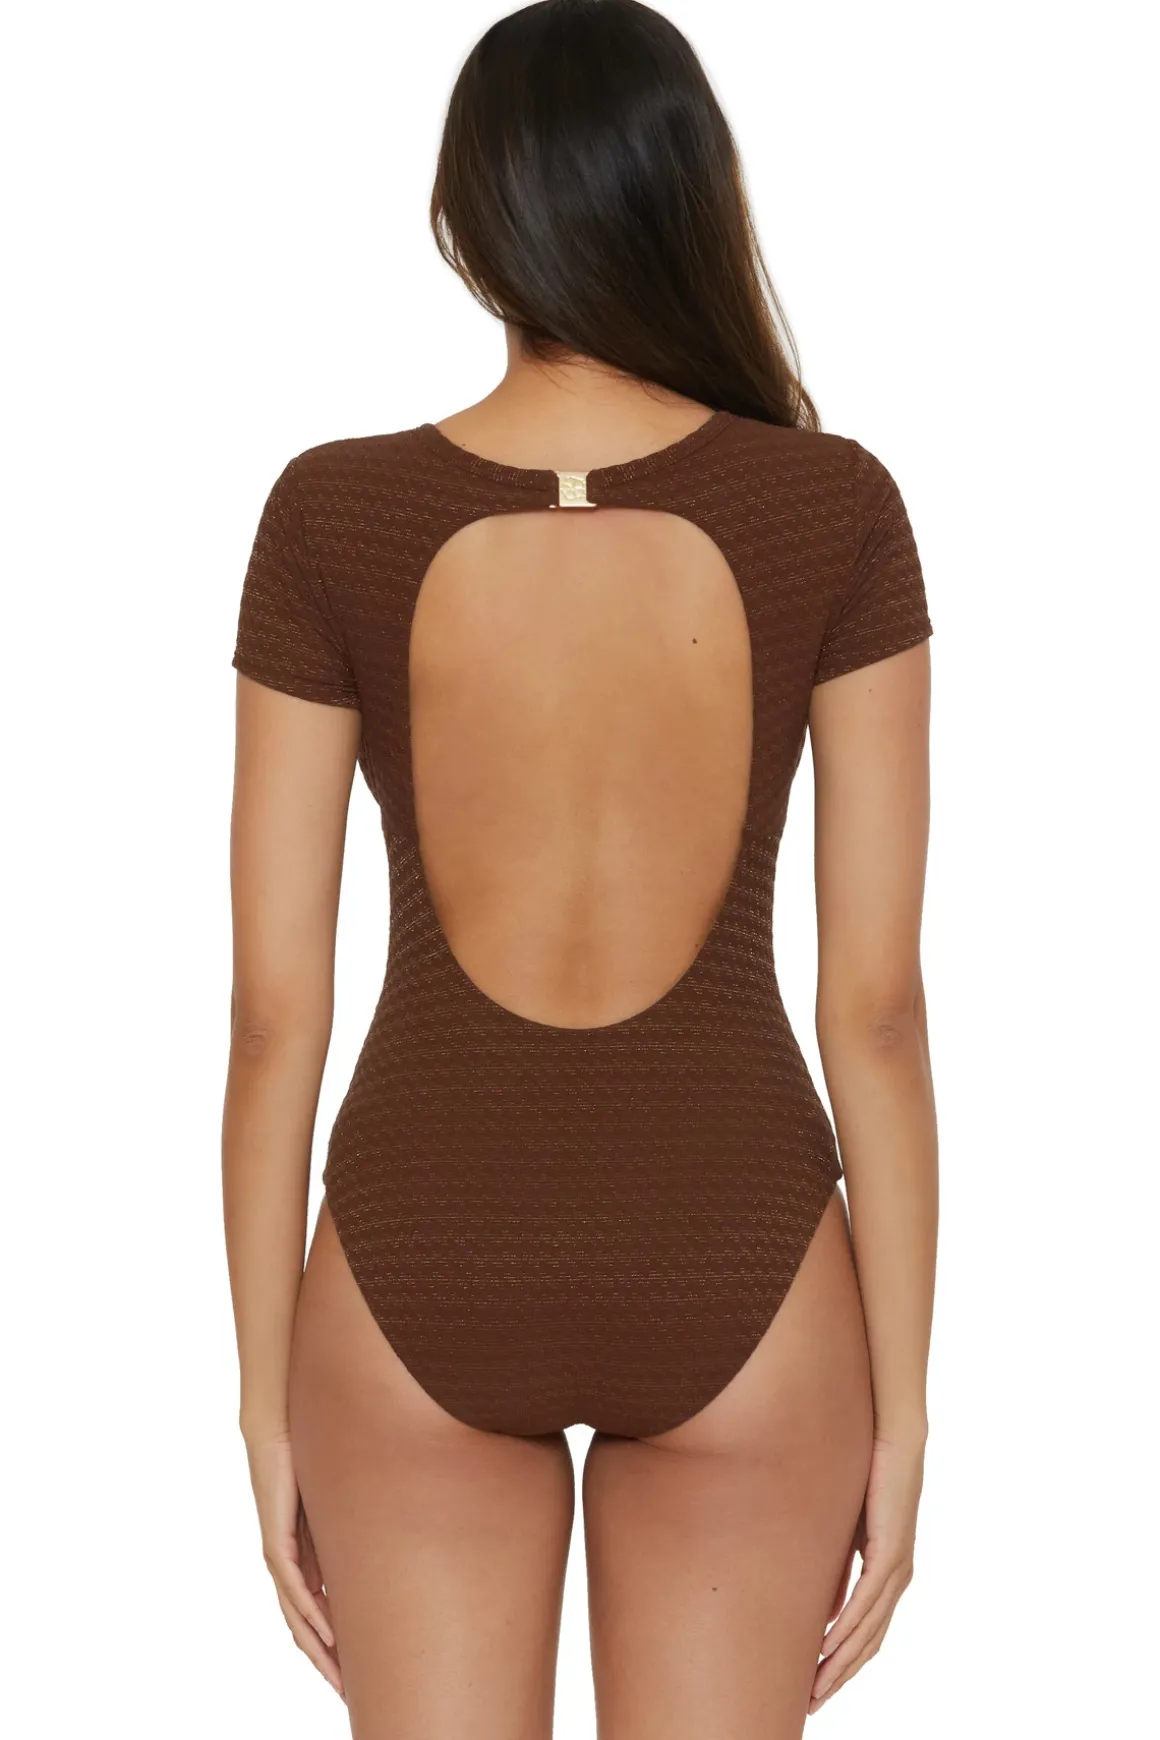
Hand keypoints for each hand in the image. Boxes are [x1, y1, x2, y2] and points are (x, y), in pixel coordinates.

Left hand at [245, 1430, 344, 1700]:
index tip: (357, 1674)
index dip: (336, 1648)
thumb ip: (358, 1527)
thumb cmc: (312, 1456)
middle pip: (306, 1629)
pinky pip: (295, 1590)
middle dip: (328, 1665)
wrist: (279, 1427)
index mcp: (304, 1559)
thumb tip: (396, 1542)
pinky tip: (327, 1636)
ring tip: (340, 1681)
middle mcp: (288, 1566)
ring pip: (298, 1619)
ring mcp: (280, 1557)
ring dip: (319, 1653)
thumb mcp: (343, 1503)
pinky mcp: (276, 1543)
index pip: (319, 1616)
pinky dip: (311, 1616)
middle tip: (350, 1696)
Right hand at [809, 1432, 924, 1712]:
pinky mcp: (891, 1553)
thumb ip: (837, 1570)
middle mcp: (898, 1579)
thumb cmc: (868, 1474)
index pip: (866, 1634)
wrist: (893, 1437)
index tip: (817, 1686)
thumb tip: (823, 1611)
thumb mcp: (845, 1531)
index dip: (842, 1664)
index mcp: (889, 1575)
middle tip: (812, 1704)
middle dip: (838, 1677)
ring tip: (815, 1687)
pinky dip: (846, 1629)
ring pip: (867, 1632)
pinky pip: (866, 1602)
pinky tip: (827, 1647)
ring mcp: (897, 1569)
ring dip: (839, 1663)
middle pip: (868, 1645)